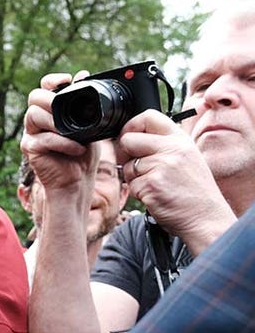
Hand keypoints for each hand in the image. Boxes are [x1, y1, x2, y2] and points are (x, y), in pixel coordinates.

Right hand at [21, 71, 96, 195]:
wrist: (77, 181)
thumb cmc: (83, 154)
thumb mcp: (90, 125)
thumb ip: (85, 104)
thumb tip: (83, 75)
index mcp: (50, 111)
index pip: (43, 87)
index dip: (52, 80)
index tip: (66, 79)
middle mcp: (37, 120)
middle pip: (34, 97)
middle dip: (50, 99)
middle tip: (65, 108)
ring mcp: (31, 134)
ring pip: (34, 115)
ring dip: (57, 122)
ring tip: (76, 133)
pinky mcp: (30, 149)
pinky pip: (42, 139)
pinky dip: (62, 142)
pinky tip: (76, 148)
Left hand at [116, 110, 235, 252]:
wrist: (205, 217)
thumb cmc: (194, 191)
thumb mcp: (186, 158)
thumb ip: (164, 145)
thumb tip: (131, 136)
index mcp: (180, 140)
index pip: (148, 116)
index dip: (131, 126)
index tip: (129, 137)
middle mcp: (173, 149)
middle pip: (128, 139)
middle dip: (126, 154)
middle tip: (138, 166)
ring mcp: (162, 166)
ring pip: (128, 165)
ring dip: (134, 177)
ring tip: (155, 184)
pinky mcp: (152, 184)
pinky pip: (131, 184)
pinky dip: (139, 192)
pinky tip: (156, 195)